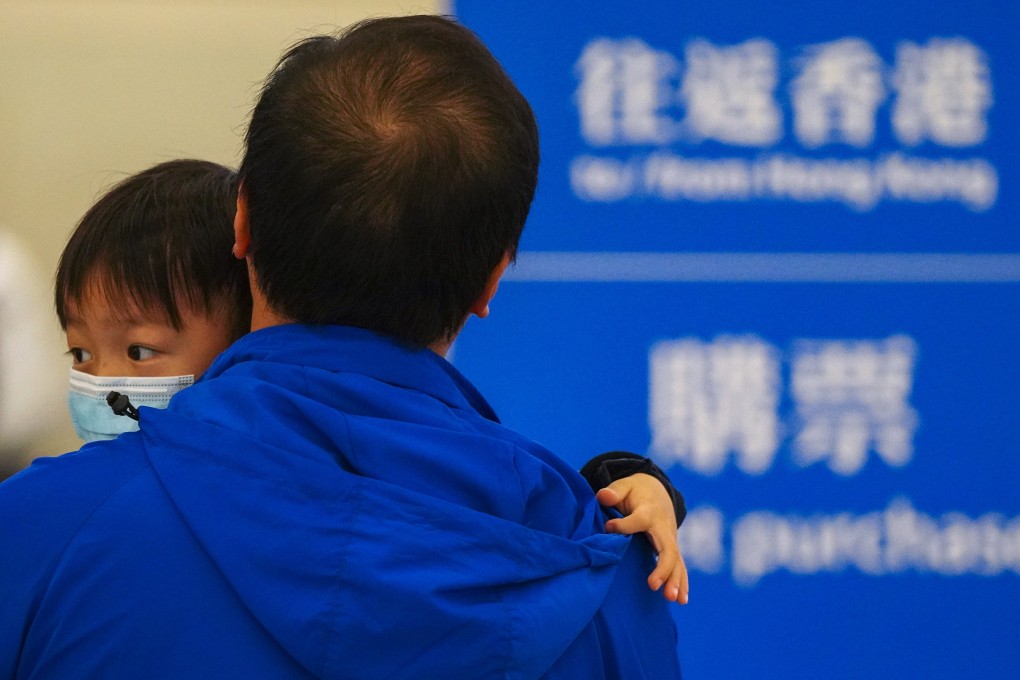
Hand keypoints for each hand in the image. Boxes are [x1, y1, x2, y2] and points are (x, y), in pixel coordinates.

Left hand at [596, 473, 688, 604]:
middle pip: (667, 549)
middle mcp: (662, 528)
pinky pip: (679, 566)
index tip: (609, 527)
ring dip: (675, 580)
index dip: (624, 525)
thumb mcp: (624, 486)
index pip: (639, 520)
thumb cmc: (635, 491)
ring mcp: (669, 539)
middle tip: (653, 585)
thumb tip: (603, 496)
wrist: (657, 491)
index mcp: (648, 512)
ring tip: (671, 598)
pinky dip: (682, 582)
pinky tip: (681, 600)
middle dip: (663, 568)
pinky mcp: (671, 548)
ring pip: (676, 561)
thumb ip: (614, 492)